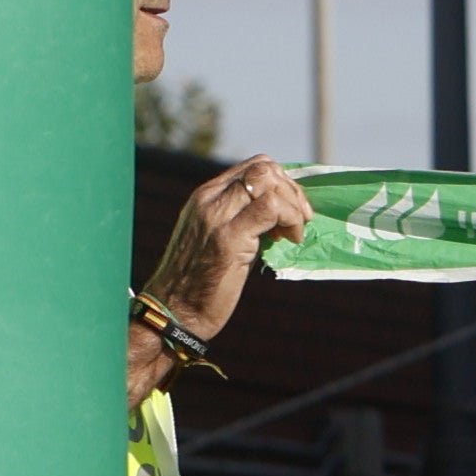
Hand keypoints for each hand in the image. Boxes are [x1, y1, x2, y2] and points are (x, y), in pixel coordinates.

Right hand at [147, 157, 310, 335]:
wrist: (176, 310)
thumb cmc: (204, 279)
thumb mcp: (224, 236)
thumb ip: (245, 217)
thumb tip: (285, 208)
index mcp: (206, 196)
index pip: (254, 165)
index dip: (283, 183)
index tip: (292, 211)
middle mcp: (208, 199)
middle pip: (264, 168)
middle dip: (293, 191)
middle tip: (299, 221)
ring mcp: (216, 216)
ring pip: (268, 182)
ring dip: (293, 206)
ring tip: (292, 234)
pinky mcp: (228, 237)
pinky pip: (271, 208)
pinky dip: (291, 220)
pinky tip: (289, 240)